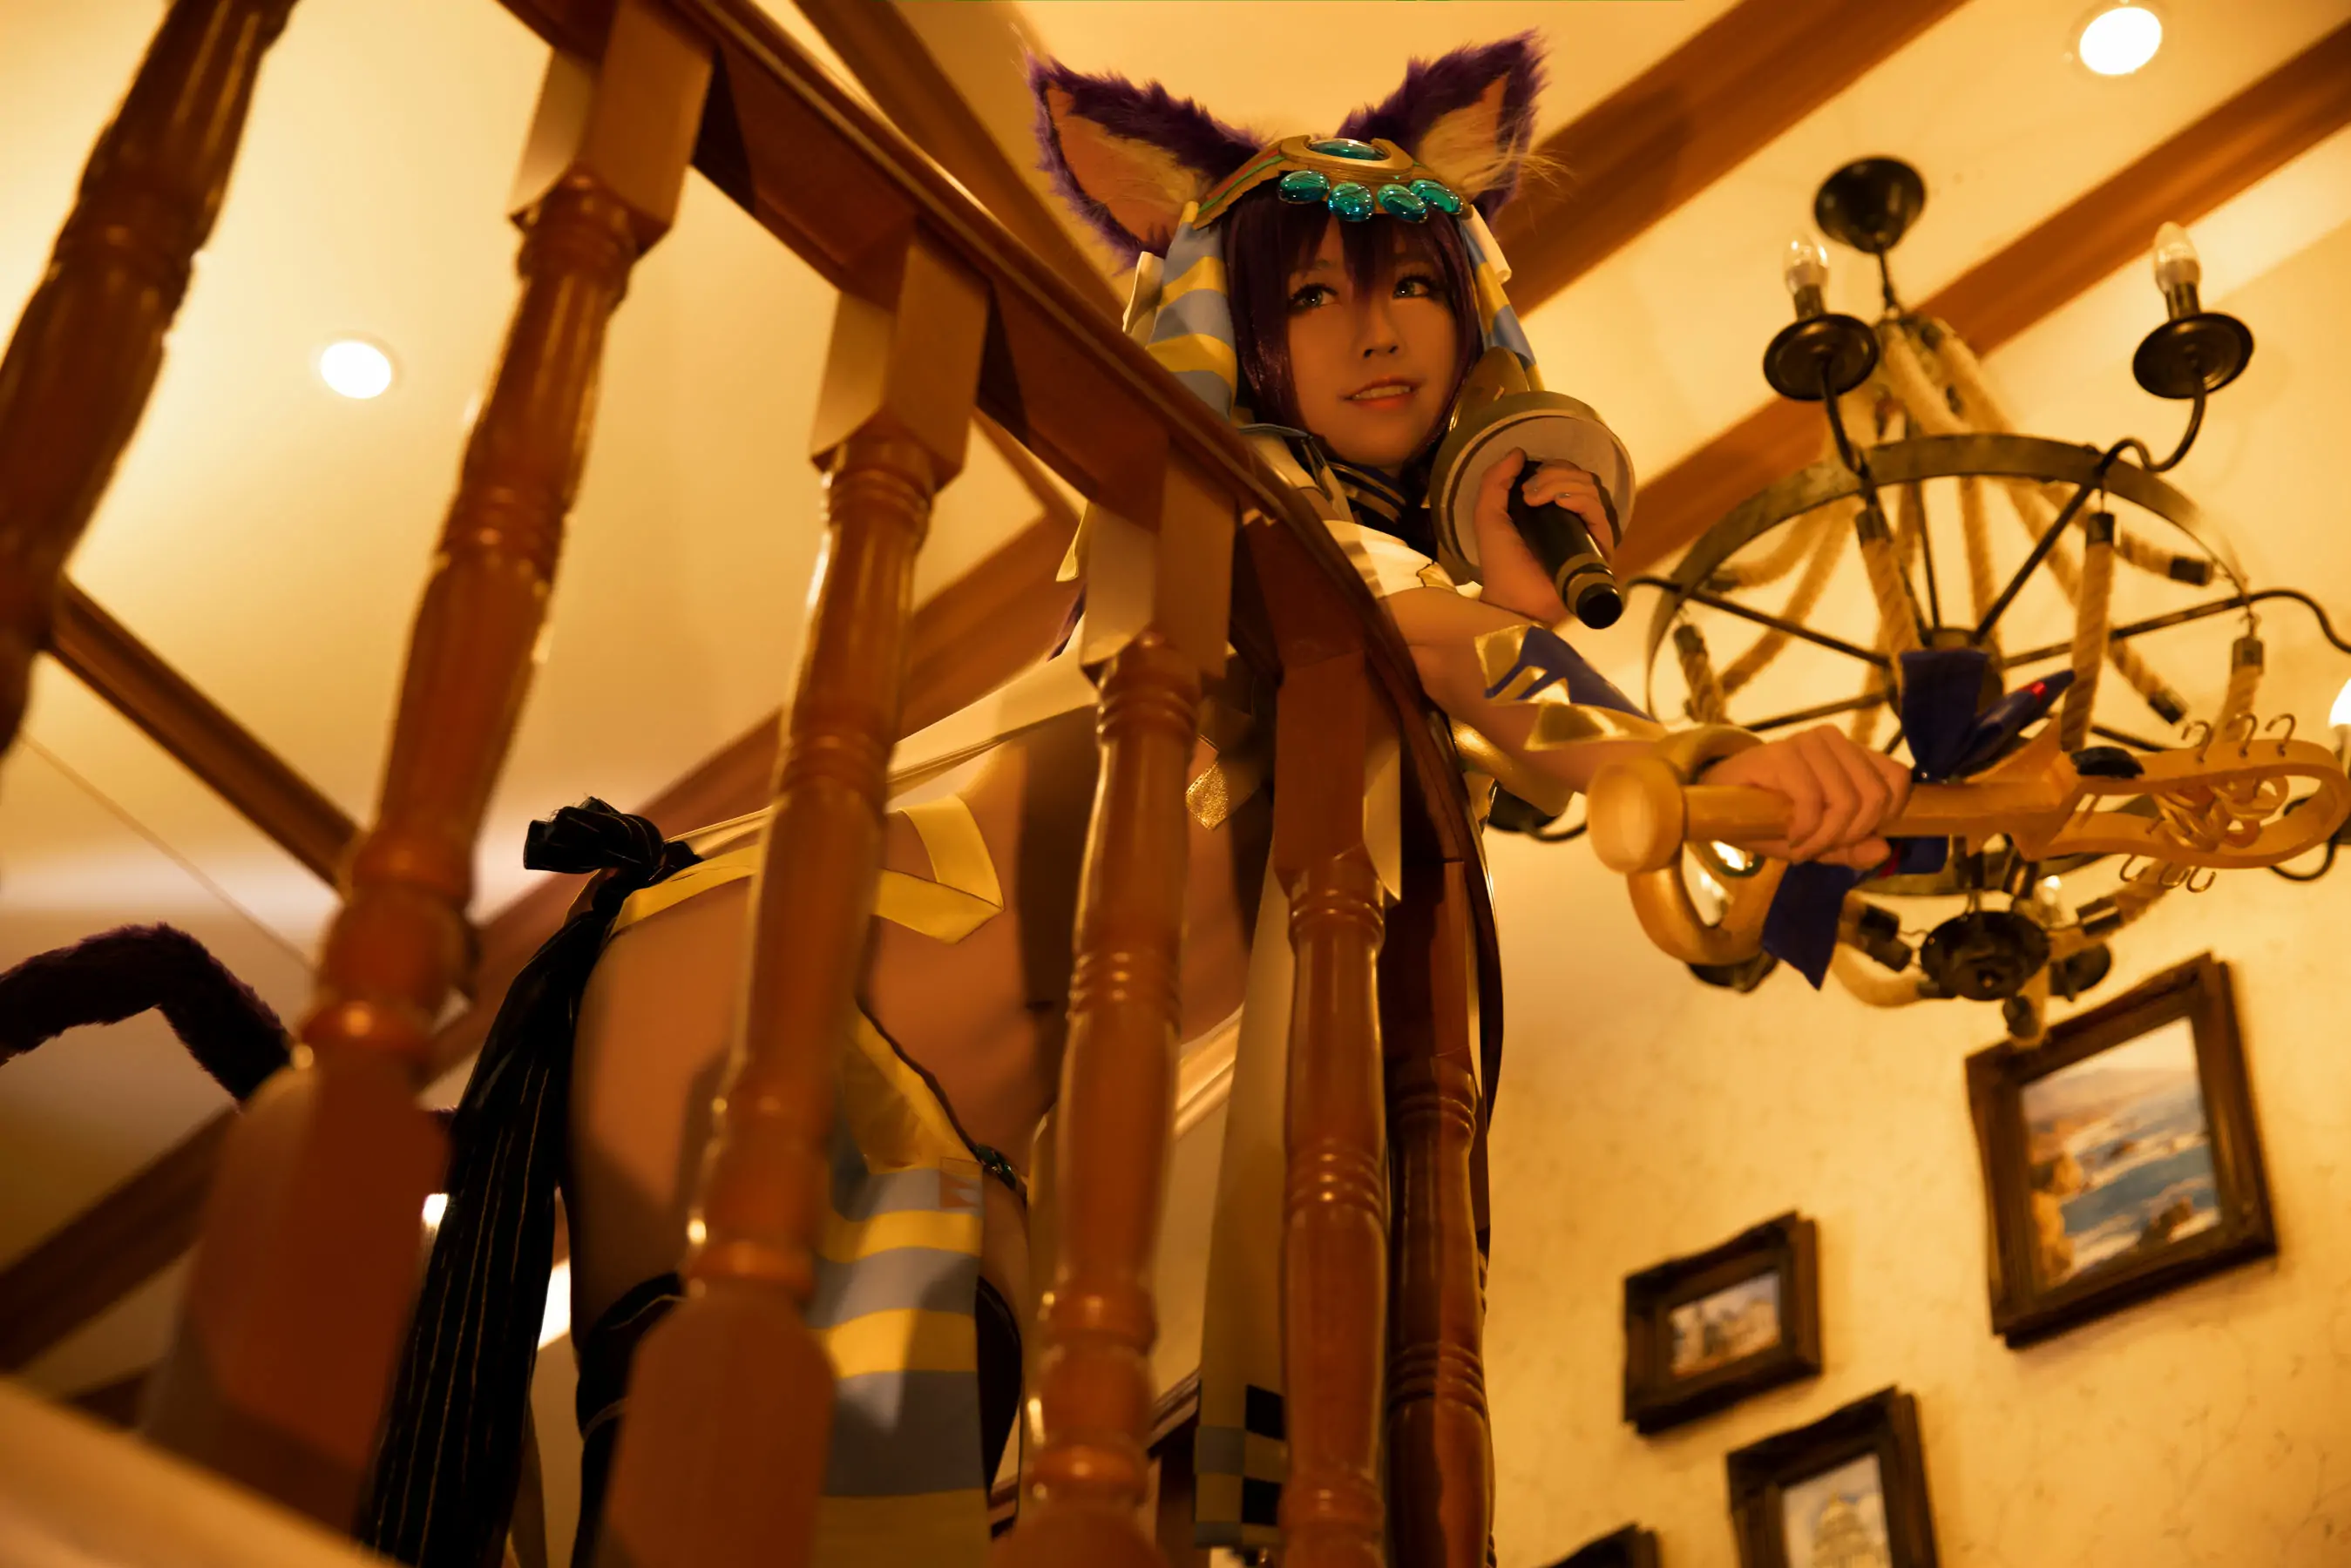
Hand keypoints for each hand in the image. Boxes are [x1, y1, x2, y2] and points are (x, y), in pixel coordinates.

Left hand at [1469, 450, 1613, 623]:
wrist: (1511, 599)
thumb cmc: (1500, 563)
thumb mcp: (1488, 514)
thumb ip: (1495, 481)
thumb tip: (1518, 452)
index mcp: (1552, 509)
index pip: (1566, 475)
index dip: (1551, 468)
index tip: (1525, 481)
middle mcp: (1574, 518)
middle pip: (1579, 477)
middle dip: (1553, 474)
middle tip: (1528, 493)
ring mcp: (1588, 532)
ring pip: (1589, 489)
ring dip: (1561, 484)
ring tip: (1535, 501)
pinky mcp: (1600, 547)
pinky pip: (1598, 512)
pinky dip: (1580, 499)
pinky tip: (1561, 503)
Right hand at [1699, 725, 1913, 868]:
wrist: (1715, 800)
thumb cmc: (1769, 817)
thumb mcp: (1816, 840)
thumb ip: (1851, 848)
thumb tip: (1883, 850)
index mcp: (1851, 754)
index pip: (1897, 778)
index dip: (1884, 816)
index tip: (1853, 836)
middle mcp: (1834, 741)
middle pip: (1875, 796)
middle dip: (1849, 834)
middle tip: (1820, 846)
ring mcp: (1807, 743)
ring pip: (1847, 801)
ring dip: (1823, 838)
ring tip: (1802, 845)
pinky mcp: (1781, 753)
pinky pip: (1812, 801)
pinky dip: (1804, 831)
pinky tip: (1789, 838)